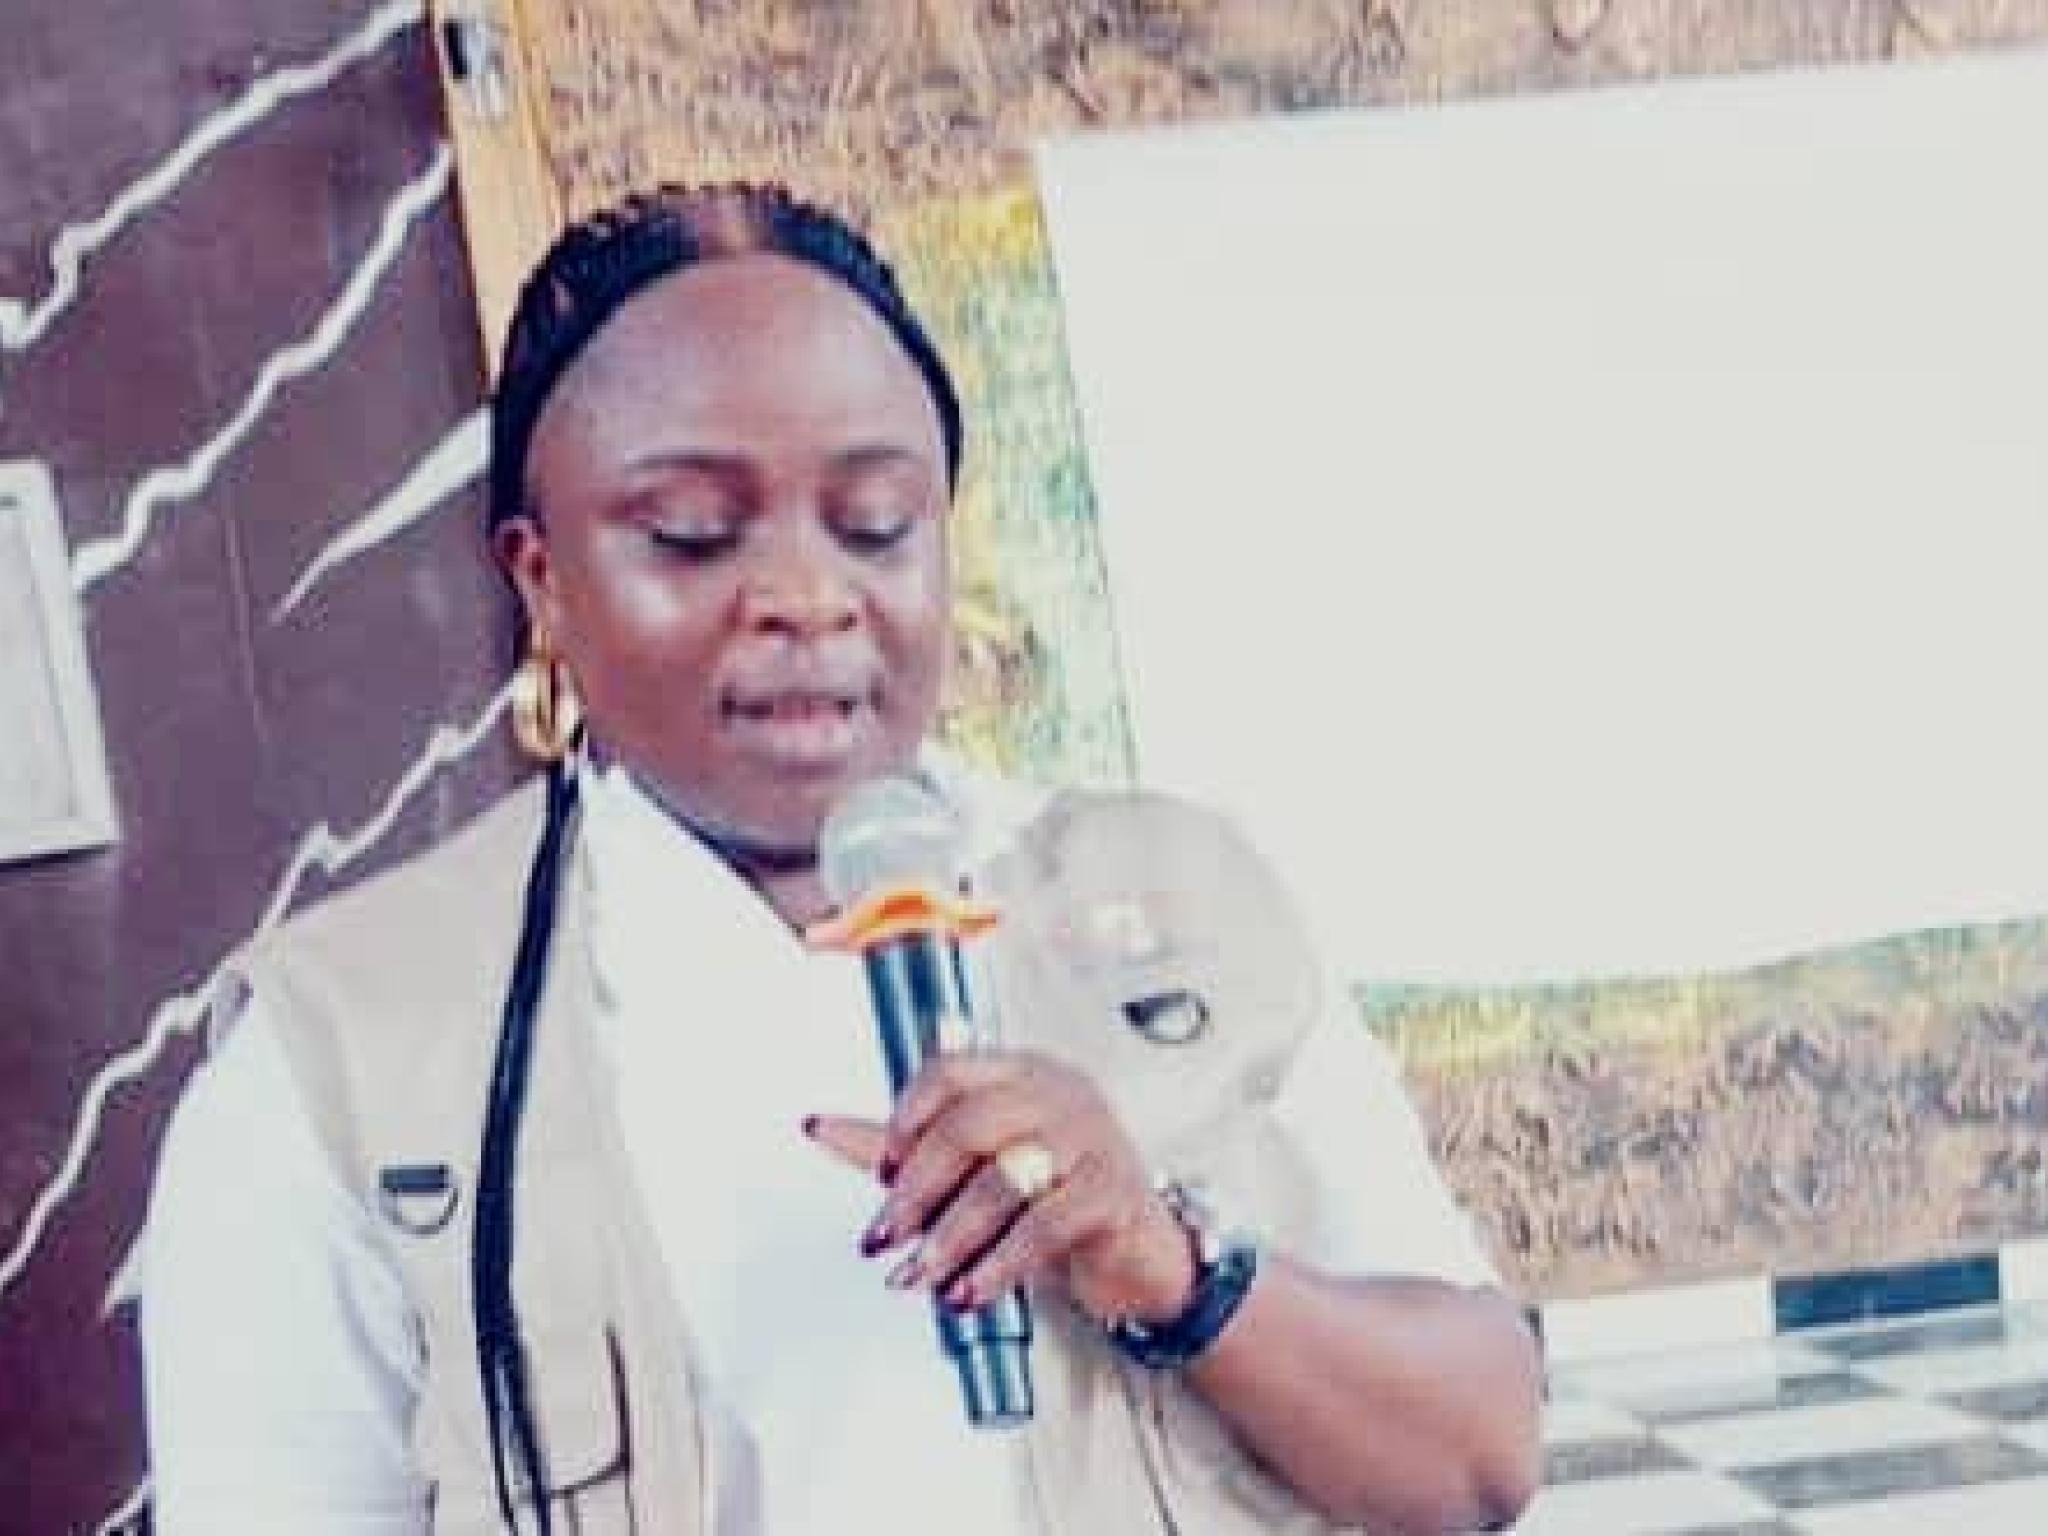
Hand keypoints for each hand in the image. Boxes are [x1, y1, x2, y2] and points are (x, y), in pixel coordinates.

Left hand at [805, 1050, 1195, 1323]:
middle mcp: (1059, 1094)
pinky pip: (1041, 1227)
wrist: (1140, 1255)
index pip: (950, 1071)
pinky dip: (996, 1266)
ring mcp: (1091, 1139)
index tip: (880, 1172)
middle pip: (969, 1124)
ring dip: (949, 1237)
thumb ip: (904, 1150)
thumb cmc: (1052, 1202)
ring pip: (1002, 1180)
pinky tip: (968, 1292)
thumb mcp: (978, 1170)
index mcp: (1022, 1073)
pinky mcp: (1111, 1193)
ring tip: (918, 1276)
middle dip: (916, 1189)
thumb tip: (818, 1126)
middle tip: (884, 1236)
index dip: (904, 1119)